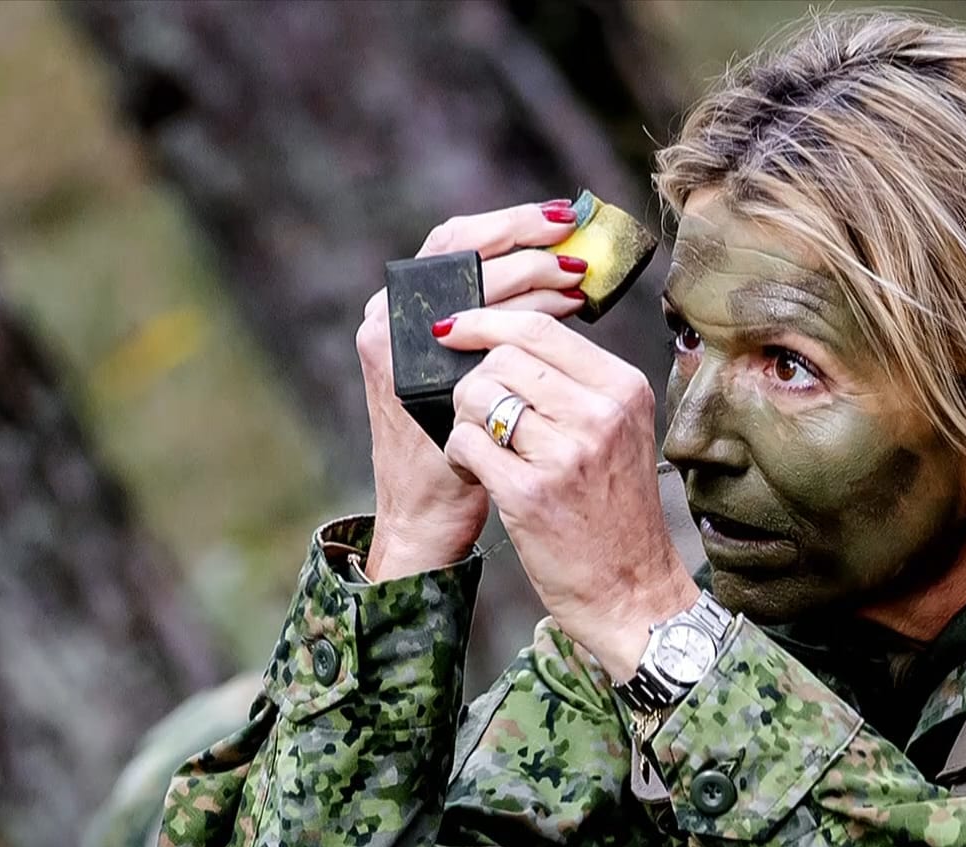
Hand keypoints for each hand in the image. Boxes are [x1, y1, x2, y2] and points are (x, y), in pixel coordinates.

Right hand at [355, 201, 589, 578]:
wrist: (427, 512)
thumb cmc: (459, 440)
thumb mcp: (467, 371)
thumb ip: (493, 324)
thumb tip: (560, 271)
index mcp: (397, 306)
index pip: (452, 240)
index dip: (506, 222)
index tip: (560, 216)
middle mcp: (387, 317)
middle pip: (460, 250)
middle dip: (525, 237)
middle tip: (574, 240)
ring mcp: (396, 345)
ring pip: (472, 281)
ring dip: (533, 271)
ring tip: (578, 276)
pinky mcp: (413, 376)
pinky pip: (480, 328)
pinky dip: (528, 314)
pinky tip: (565, 313)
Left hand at [438, 309, 698, 679]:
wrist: (630, 590)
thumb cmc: (615, 512)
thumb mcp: (620, 432)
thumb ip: (577, 382)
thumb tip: (506, 335)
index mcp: (623, 389)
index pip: (540, 328)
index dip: (487, 321)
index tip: (454, 327)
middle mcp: (600, 415)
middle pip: (503, 358)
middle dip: (474, 381)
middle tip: (479, 416)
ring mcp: (566, 454)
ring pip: (479, 396)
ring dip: (464, 418)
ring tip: (481, 447)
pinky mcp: (530, 493)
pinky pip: (466, 442)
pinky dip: (458, 454)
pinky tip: (474, 472)